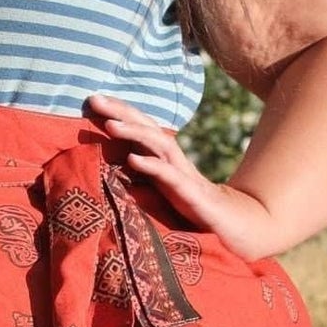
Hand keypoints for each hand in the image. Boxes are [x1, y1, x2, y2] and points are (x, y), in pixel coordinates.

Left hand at [83, 93, 282, 263]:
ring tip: (110, 125)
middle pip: (148, 128)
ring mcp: (183, 176)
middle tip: (94, 99)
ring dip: (134, 132)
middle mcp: (174, 161)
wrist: (233, 228)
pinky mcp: (192, 194)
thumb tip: (111, 166)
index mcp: (165, 159)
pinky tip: (133, 159)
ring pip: (159, 145)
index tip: (94, 100)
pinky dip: (152, 165)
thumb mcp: (162, 190)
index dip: (120, 112)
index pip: (141, 128)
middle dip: (121, 111)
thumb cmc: (193, 209)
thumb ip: (142, 176)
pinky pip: (171, 176)